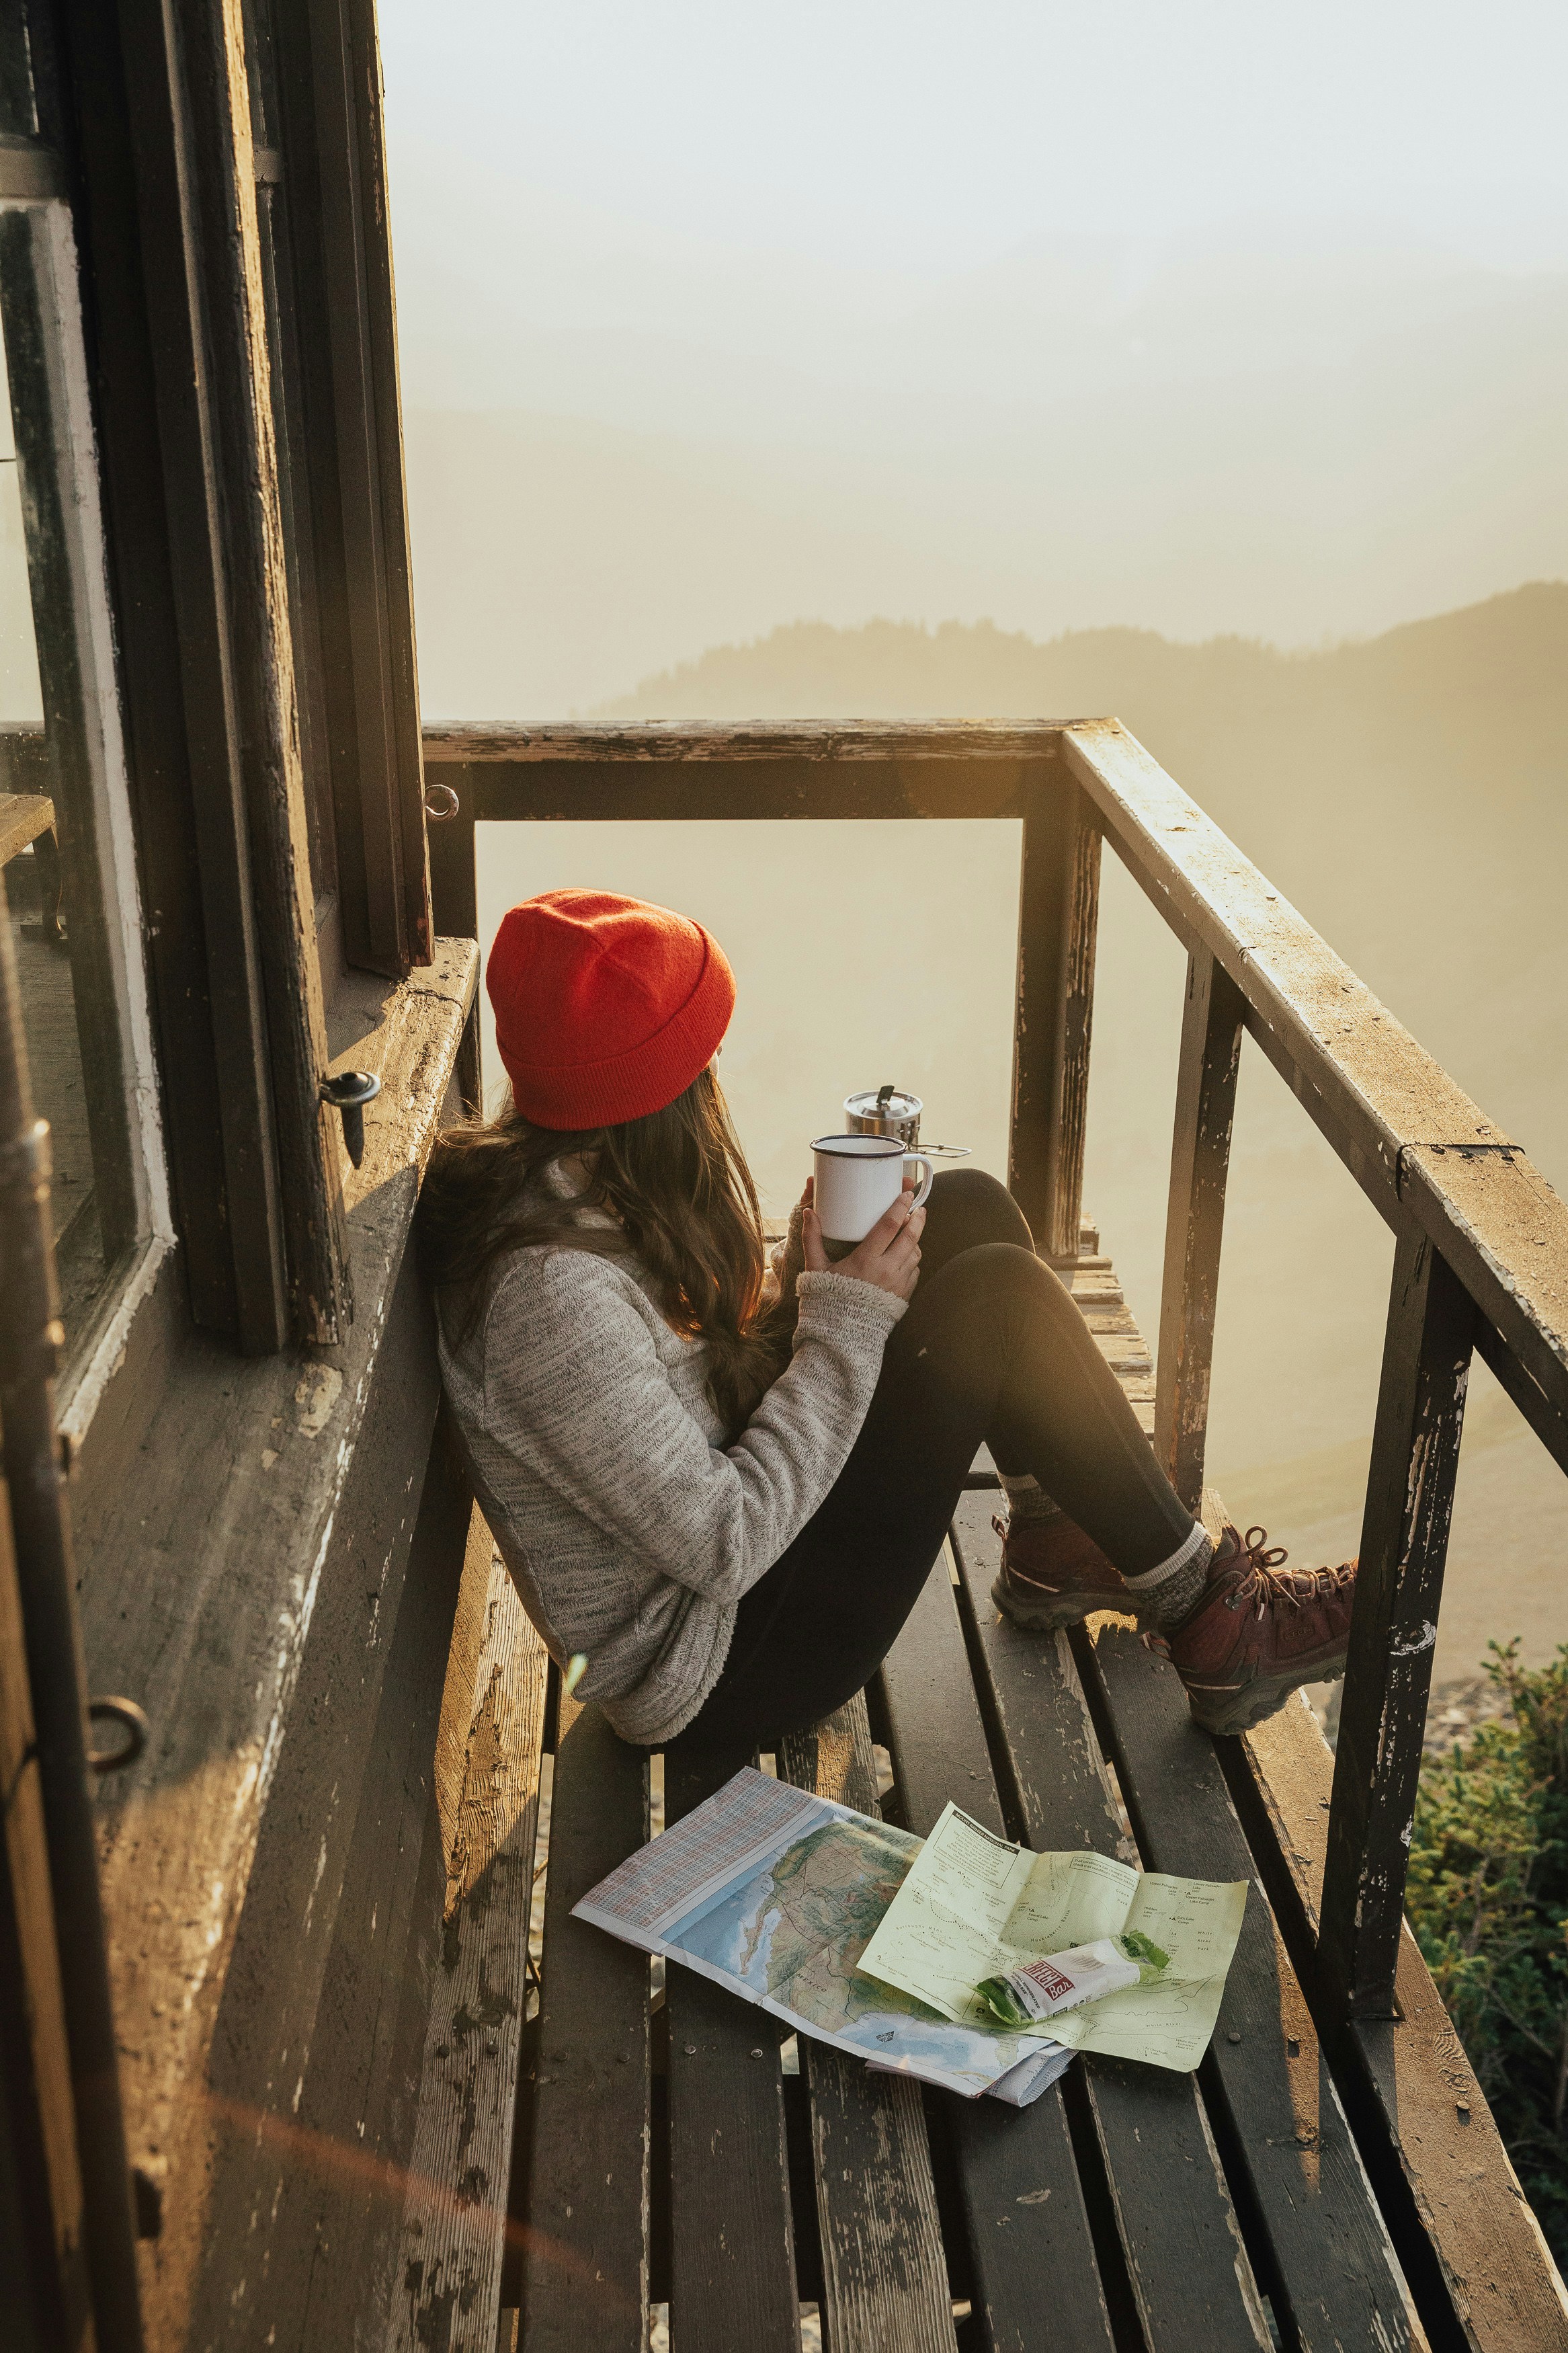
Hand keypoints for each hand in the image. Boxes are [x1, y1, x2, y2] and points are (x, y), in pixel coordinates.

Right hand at [802, 1177, 923, 1300]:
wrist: (842, 1331)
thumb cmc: (828, 1297)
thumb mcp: (817, 1267)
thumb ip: (811, 1239)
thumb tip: (808, 1213)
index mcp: (866, 1259)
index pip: (889, 1226)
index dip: (900, 1207)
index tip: (906, 1195)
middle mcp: (886, 1270)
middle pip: (910, 1237)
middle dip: (917, 1219)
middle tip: (919, 1208)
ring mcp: (898, 1283)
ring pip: (915, 1253)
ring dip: (915, 1240)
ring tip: (911, 1231)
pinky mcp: (904, 1295)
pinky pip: (915, 1271)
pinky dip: (912, 1260)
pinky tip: (905, 1255)